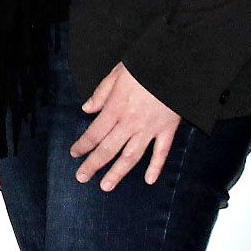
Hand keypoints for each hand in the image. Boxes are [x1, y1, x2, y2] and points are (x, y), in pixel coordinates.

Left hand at [71, 63, 179, 189]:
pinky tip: (149, 180)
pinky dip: (156, 167)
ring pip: (131, 156)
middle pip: (109, 149)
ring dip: (118, 173)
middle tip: (82, 177)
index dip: (83, 145)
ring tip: (106, 186)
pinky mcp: (167, 129)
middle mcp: (130, 122)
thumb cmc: (145, 66)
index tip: (74, 154)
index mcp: (116, 107)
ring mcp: (149, 128)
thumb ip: (101, 93)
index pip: (95, 132)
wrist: (175, 64)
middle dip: (93, 165)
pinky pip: (161, 152)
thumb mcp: (117, 73)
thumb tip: (86, 108)